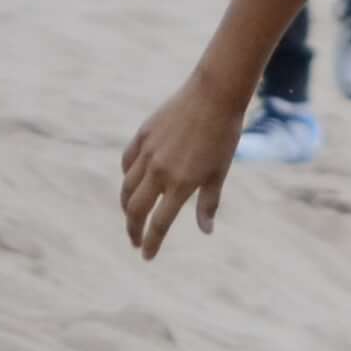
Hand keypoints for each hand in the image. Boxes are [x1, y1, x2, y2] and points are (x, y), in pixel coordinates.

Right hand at [118, 73, 244, 255]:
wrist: (214, 95)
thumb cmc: (223, 136)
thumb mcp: (219, 173)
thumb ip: (208, 203)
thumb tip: (206, 231)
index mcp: (180, 184)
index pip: (159, 223)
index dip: (152, 243)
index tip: (147, 256)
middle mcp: (159, 171)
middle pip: (135, 209)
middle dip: (133, 229)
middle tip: (135, 241)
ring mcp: (148, 152)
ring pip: (127, 187)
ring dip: (126, 206)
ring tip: (131, 216)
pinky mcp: (143, 135)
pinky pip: (127, 162)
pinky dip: (127, 177)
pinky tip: (131, 183)